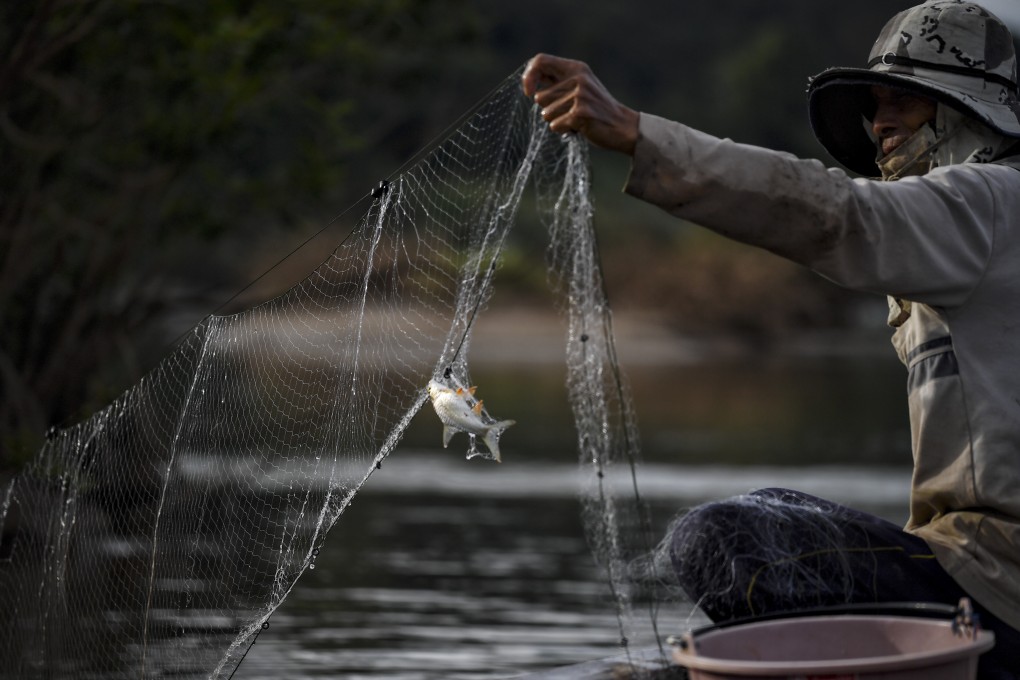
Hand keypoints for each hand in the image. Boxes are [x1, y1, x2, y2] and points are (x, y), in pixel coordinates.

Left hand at [522, 53, 638, 154]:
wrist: (623, 126)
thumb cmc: (597, 109)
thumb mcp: (581, 87)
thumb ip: (559, 81)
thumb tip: (529, 80)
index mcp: (577, 68)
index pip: (540, 61)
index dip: (528, 76)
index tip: (528, 92)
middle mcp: (578, 78)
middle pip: (539, 96)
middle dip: (549, 110)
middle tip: (569, 112)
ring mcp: (580, 95)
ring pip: (546, 113)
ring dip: (557, 121)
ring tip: (576, 119)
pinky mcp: (580, 113)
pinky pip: (554, 125)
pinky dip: (563, 130)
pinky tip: (579, 127)